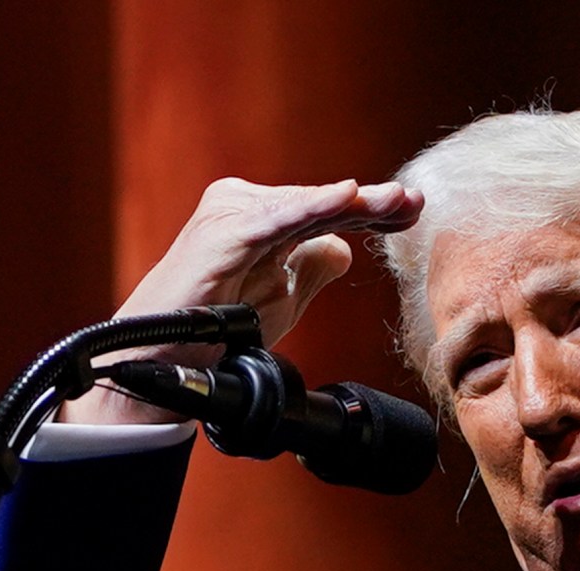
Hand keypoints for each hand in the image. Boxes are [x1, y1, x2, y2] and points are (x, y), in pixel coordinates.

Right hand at [59, 177, 423, 425]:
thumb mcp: (278, 299)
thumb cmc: (215, 333)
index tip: (413, 212)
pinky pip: (274, 222)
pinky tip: (346, 198)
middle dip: (371, 205)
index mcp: (259, 219)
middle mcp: (243, 207)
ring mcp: (229, 217)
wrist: (164, 364)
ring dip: (351, 204)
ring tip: (394, 201)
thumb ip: (309, 270)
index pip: (325, 211)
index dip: (371, 211)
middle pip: (319, 204)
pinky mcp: (220, 237)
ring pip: (303, 208)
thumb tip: (344, 248)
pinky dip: (311, 209)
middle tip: (414, 202)